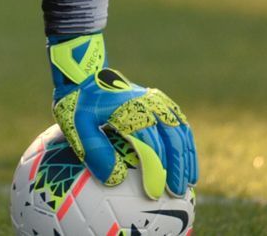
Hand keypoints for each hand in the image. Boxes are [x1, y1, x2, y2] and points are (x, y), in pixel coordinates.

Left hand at [48, 33, 197, 198]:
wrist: (83, 74)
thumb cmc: (78, 103)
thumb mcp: (76, 126)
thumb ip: (95, 151)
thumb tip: (115, 180)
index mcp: (129, 110)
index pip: (150, 145)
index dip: (155, 171)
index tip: (155, 193)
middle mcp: (148, 103)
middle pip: (171, 138)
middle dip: (177, 167)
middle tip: (177, 192)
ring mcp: (155, 100)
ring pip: (180, 130)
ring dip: (187, 157)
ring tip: (189, 183)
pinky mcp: (159, 100)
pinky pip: (179, 122)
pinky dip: (186, 143)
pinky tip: (188, 162)